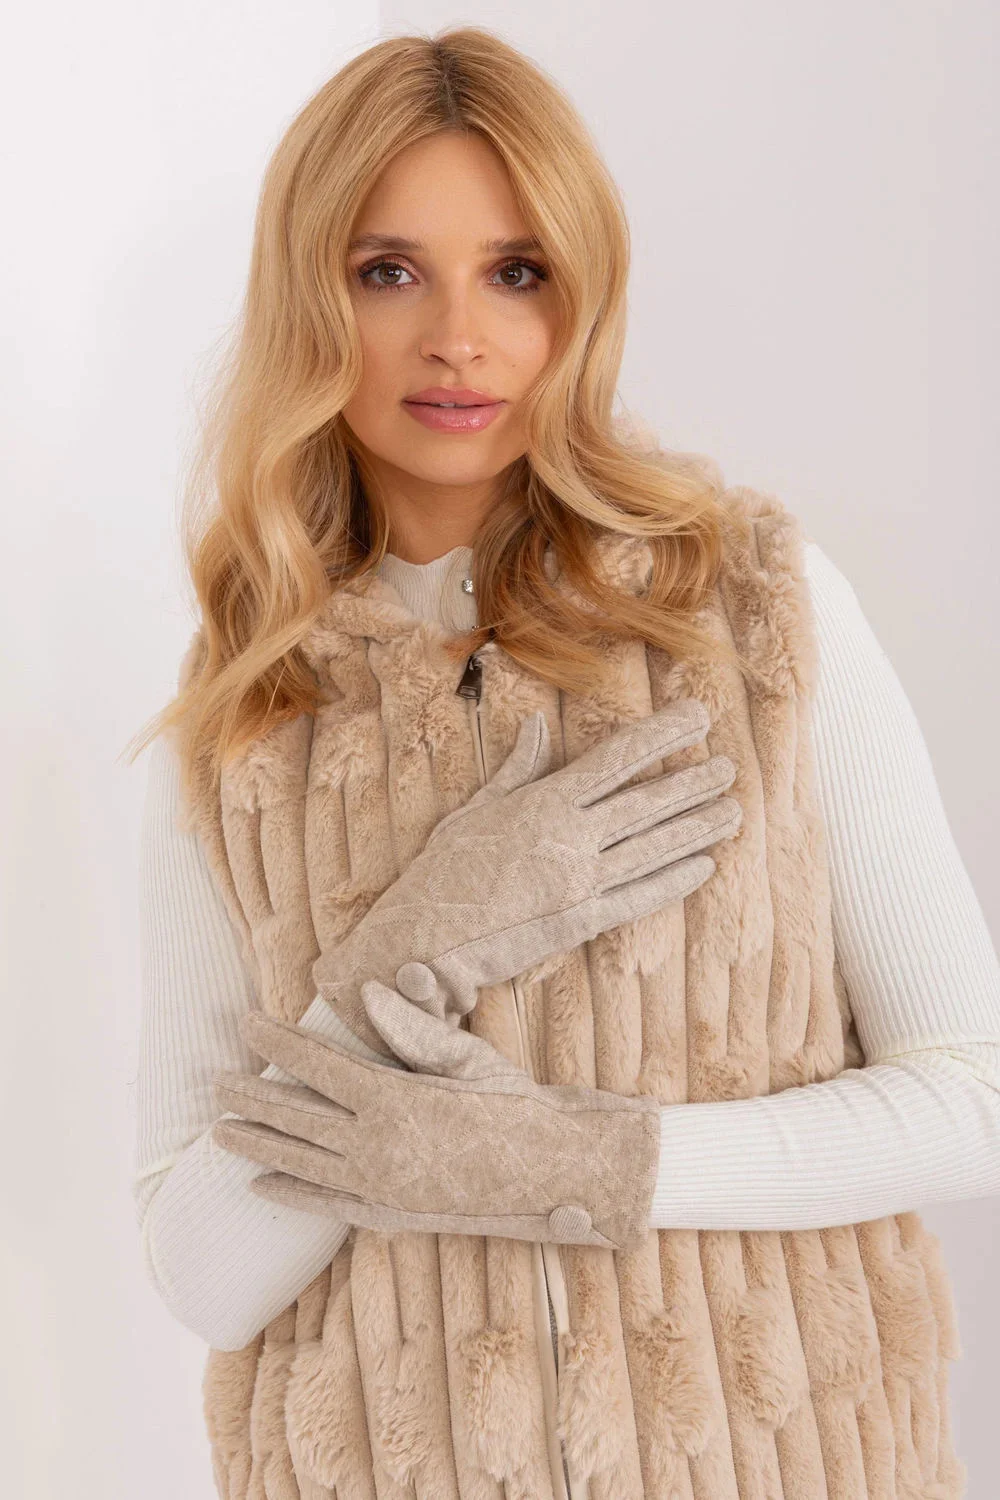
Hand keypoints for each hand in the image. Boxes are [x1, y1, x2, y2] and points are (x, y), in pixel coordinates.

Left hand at [212, 980, 661, 1249]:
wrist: (550, 1171)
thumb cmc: (511, 1102)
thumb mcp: (466, 1056)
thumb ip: (412, 1029)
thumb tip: (368, 991)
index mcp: (393, 1099)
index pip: (317, 1064)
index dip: (277, 1043)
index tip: (246, 1023)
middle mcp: (377, 1146)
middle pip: (296, 1116)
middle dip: (251, 1096)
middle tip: (214, 1081)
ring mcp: (379, 1185)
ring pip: (300, 1162)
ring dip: (256, 1145)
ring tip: (219, 1132)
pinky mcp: (388, 1213)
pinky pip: (326, 1203)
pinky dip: (290, 1193)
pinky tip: (260, 1186)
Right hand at [314, 697, 740, 1057]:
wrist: (422, 940)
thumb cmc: (440, 873)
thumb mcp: (474, 811)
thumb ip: (515, 770)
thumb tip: (535, 727)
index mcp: (542, 803)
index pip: (616, 759)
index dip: (662, 736)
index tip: (696, 718)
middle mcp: (569, 838)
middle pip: (647, 803)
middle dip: (694, 783)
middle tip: (732, 769)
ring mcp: (578, 882)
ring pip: (653, 848)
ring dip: (697, 829)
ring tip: (733, 812)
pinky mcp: (581, 922)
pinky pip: (639, 898)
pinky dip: (674, 882)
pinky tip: (704, 867)